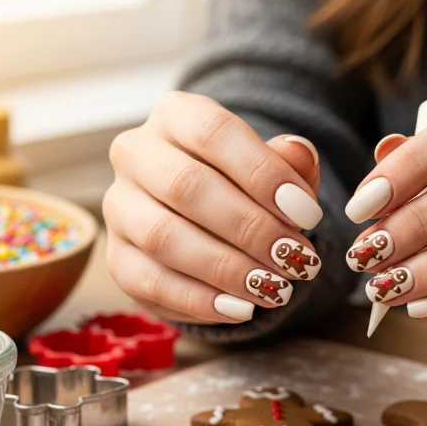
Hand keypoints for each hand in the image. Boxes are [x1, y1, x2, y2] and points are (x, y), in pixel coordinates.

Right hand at [104, 92, 322, 324]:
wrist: (207, 219)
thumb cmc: (245, 186)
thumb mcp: (275, 168)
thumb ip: (291, 162)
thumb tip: (299, 154)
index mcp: (176, 116)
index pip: (214, 133)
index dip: (263, 175)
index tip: (309, 216)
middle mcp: (136, 154)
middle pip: (186, 186)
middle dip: (250, 229)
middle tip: (296, 260)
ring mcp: (119, 207)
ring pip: (163, 237)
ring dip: (226, 269)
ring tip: (277, 289)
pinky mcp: (117, 258)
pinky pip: (150, 282)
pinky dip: (200, 300)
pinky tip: (243, 310)